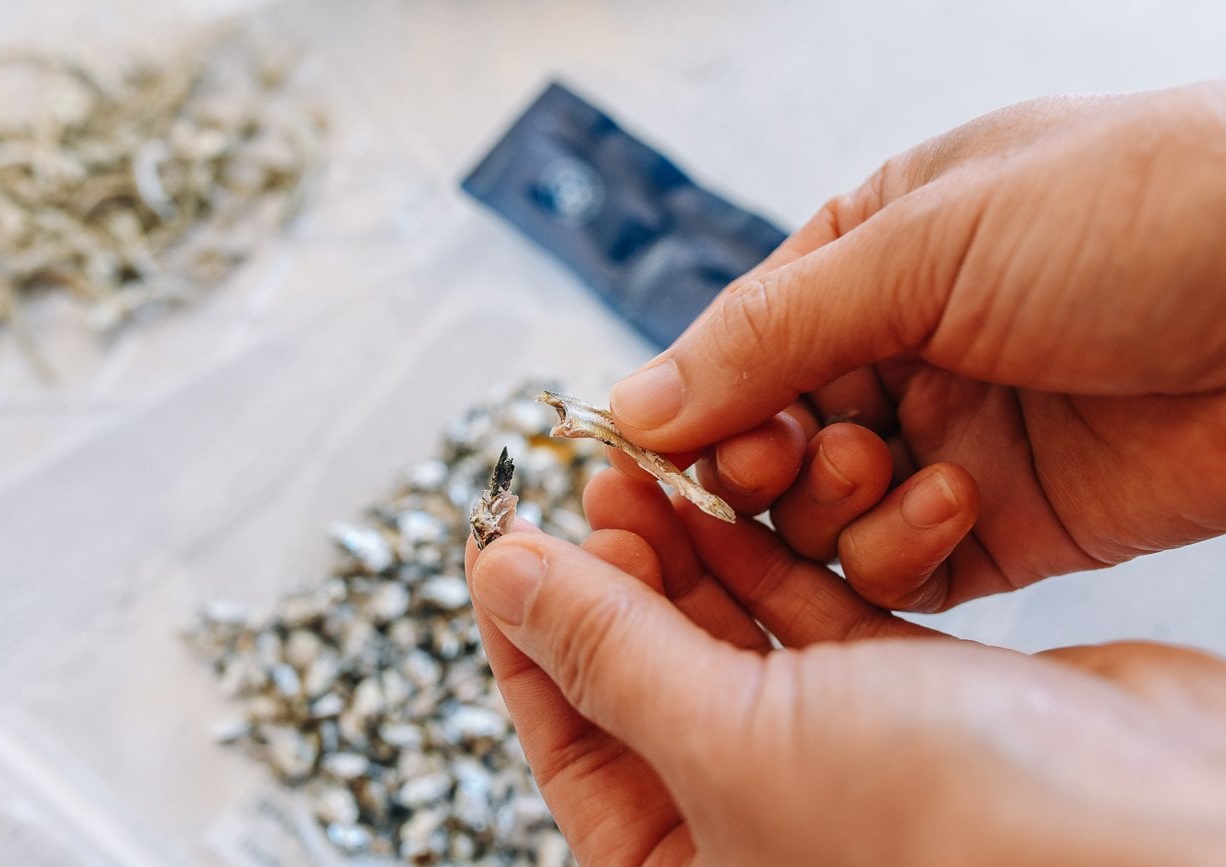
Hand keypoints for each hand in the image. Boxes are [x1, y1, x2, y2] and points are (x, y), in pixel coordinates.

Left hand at [464, 474, 1225, 865]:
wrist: (1169, 829)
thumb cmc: (958, 833)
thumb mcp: (737, 740)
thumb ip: (612, 654)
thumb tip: (502, 581)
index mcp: (693, 866)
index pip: (573, 745)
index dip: (529, 639)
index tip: (504, 548)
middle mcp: (761, 819)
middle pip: (646, 678)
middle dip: (613, 578)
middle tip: (591, 488)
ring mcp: (836, 755)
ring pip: (729, 636)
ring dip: (690, 552)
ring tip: (647, 470)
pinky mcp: (907, 695)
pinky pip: (812, 613)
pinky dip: (773, 555)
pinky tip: (736, 493)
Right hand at [606, 82, 1225, 610]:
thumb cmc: (1140, 211)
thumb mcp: (926, 242)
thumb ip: (768, 333)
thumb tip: (634, 402)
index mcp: (868, 255)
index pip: (735, 347)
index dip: (693, 405)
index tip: (659, 452)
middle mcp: (899, 350)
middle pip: (764, 440)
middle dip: (757, 462)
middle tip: (778, 460)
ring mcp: (948, 437)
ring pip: (820, 515)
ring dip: (830, 508)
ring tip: (877, 467)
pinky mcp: (1002, 523)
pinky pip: (900, 568)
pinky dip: (897, 554)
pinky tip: (947, 504)